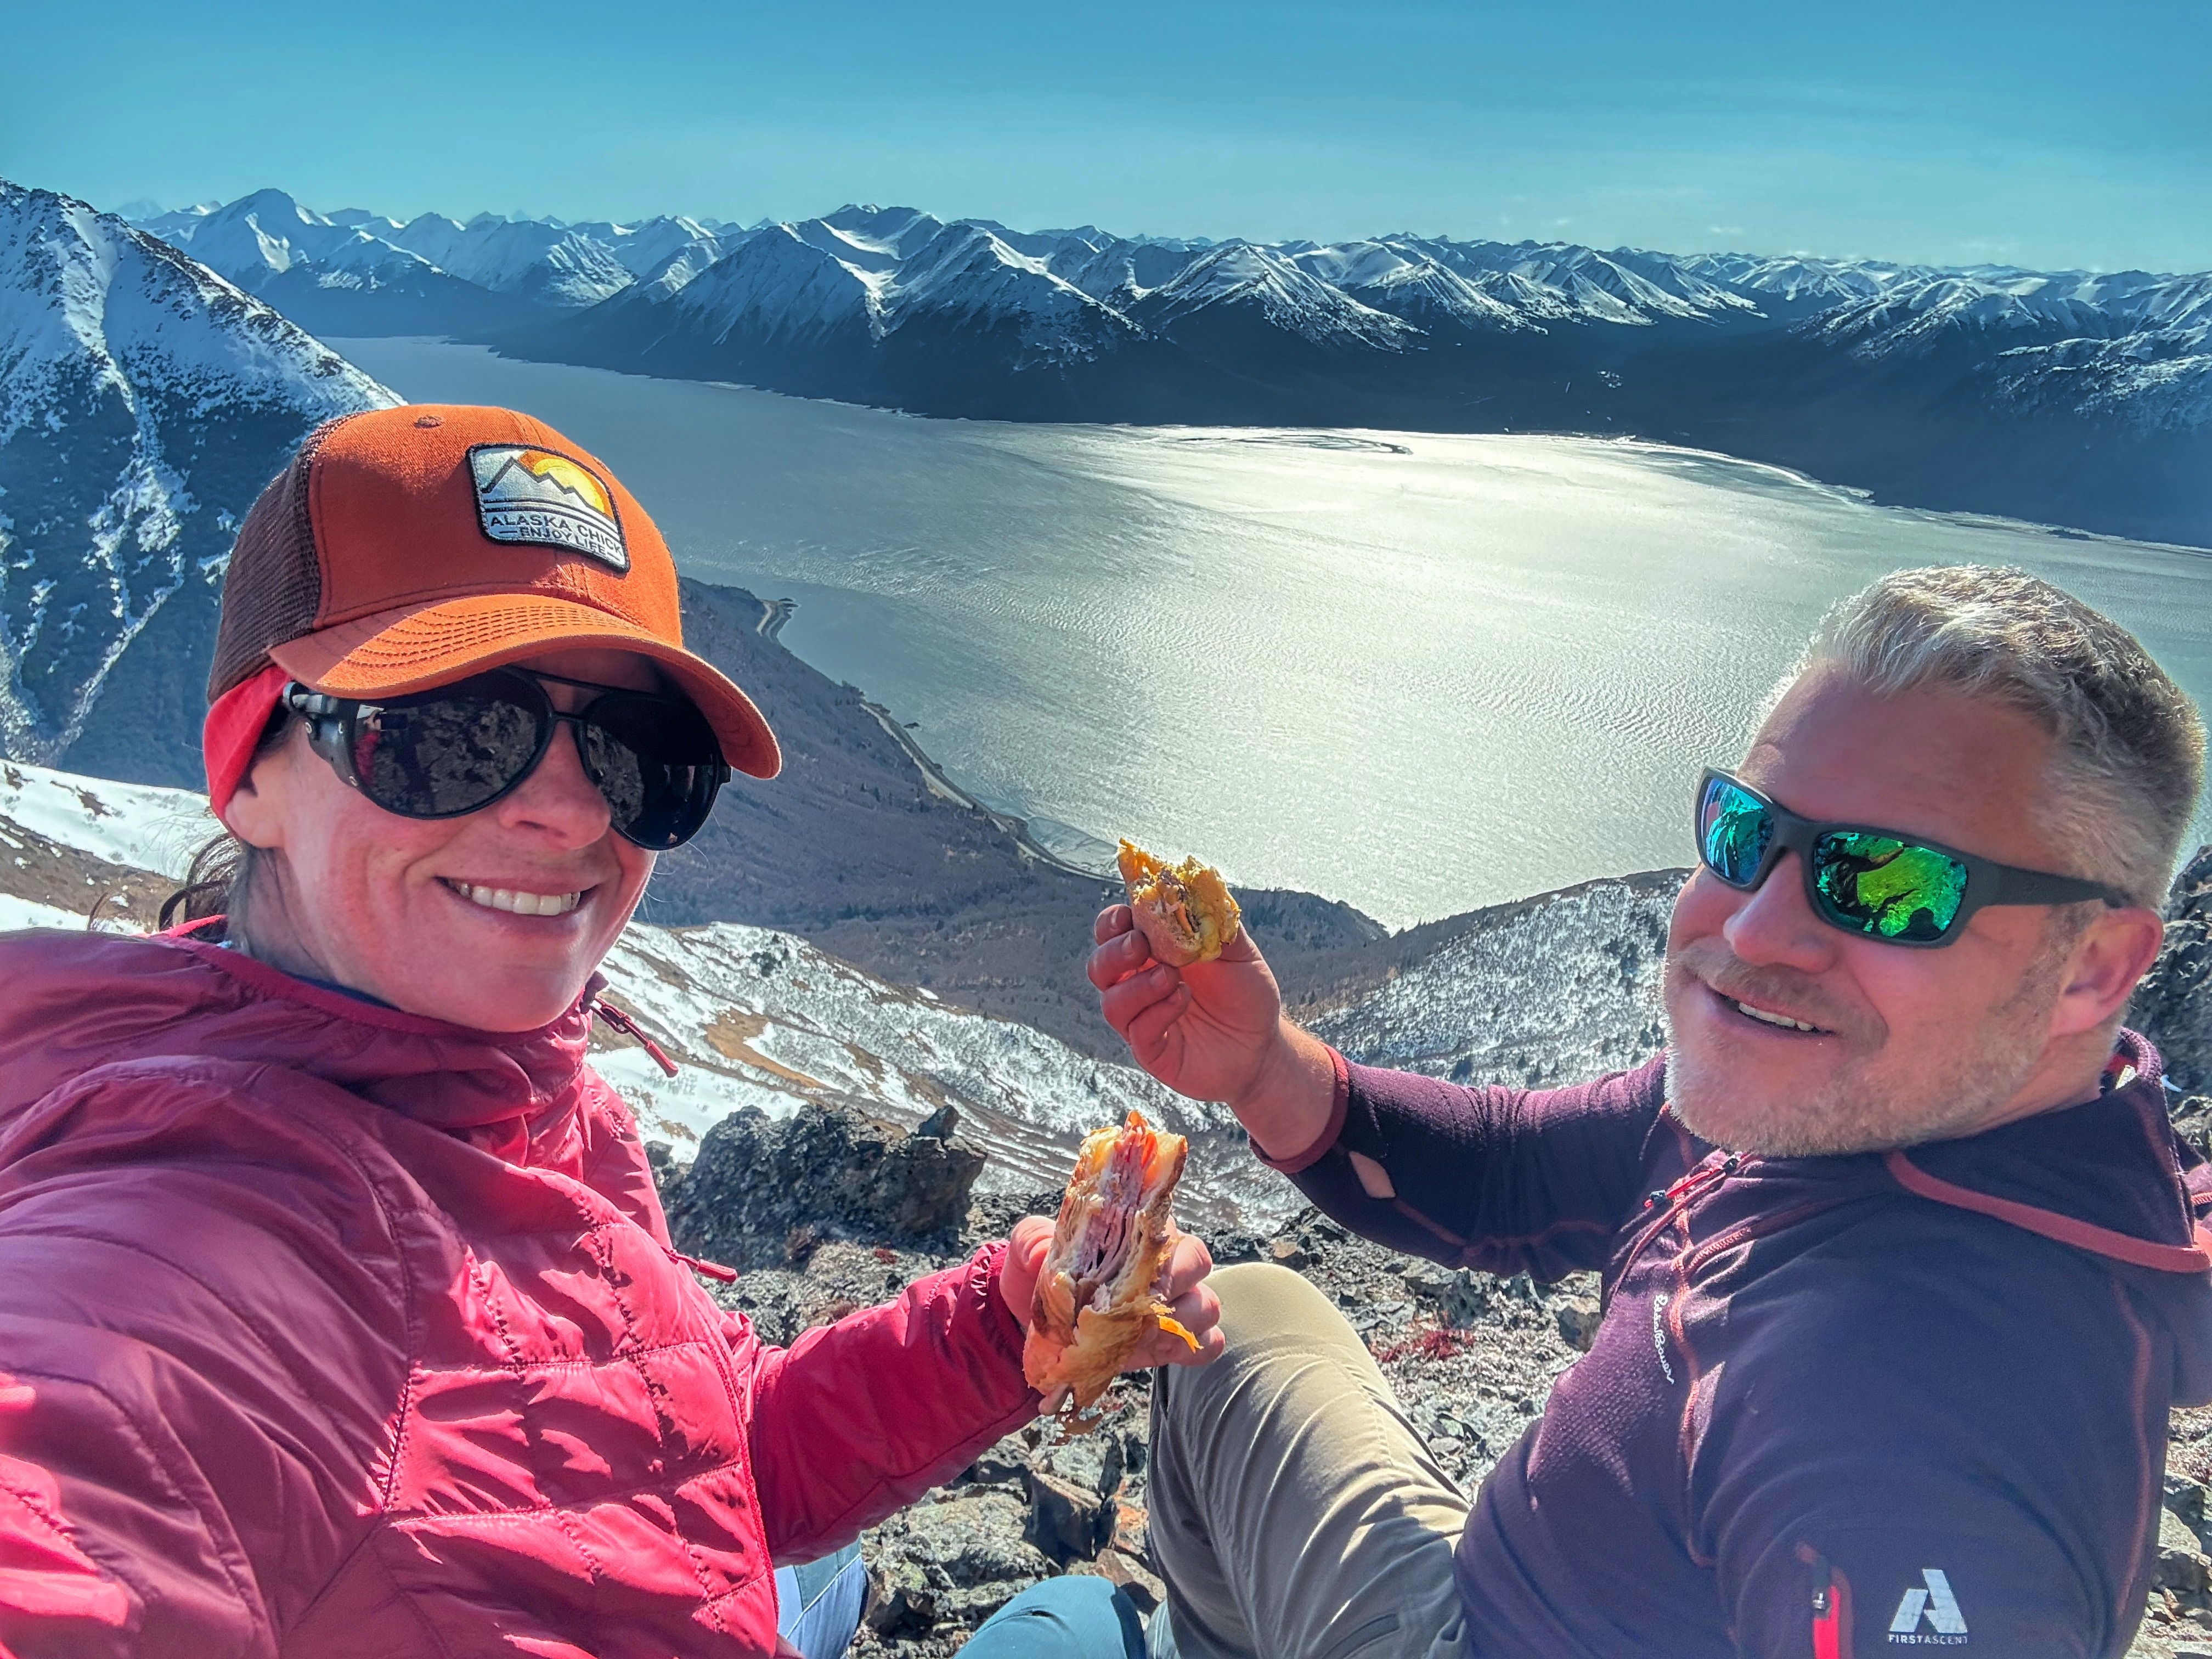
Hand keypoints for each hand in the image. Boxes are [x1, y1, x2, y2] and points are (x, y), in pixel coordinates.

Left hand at [998, 1215, 1224, 1371]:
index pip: (1164, 1226)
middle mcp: (1162, 1262)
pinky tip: (1161, 1351)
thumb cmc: (1036, 1274)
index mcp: (1134, 1231)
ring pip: (1206, 1303)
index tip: (1140, 1268)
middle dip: (1177, 1283)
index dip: (1159, 1246)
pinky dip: (1193, 1349)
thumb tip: (1046, 1251)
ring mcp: (1172, 1302)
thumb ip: (1034, 1241)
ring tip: (1148, 1334)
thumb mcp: (1027, 1249)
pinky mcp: (1172, 1340)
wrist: (1030, 1323)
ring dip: (1186, 1319)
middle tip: (1142, 1305)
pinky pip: (1209, 1341)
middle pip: (1197, 1261)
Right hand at [1087, 904, 1286, 1104]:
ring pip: (1111, 1002)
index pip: (1113, 932)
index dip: (1112, 922)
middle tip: (1140, 945)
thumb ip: (1215, 920)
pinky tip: (1182, 1001)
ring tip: (1171, 977)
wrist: (1263, 1045)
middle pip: (1100, 965)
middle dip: (1113, 952)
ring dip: (1137, 985)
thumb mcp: (1239, 951)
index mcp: (1153, 953)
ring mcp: (1142, 1019)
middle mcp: (1139, 984)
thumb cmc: (1246, 995)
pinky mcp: (1152, 1050)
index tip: (1127, 915)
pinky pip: (1137, 1032)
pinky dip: (1156, 1013)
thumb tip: (1199, 885)